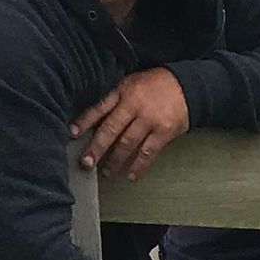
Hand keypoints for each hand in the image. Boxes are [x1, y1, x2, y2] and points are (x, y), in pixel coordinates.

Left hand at [73, 69, 189, 180]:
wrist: (187, 86)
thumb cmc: (155, 85)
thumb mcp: (131, 83)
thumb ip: (115, 98)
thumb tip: (94, 121)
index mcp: (123, 92)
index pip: (99, 108)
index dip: (84, 121)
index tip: (71, 134)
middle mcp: (134, 106)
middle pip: (111, 129)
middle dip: (97, 147)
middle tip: (86, 163)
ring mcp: (150, 120)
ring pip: (127, 143)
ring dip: (115, 160)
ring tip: (106, 172)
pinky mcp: (164, 132)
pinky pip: (148, 152)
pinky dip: (138, 166)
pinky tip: (130, 175)